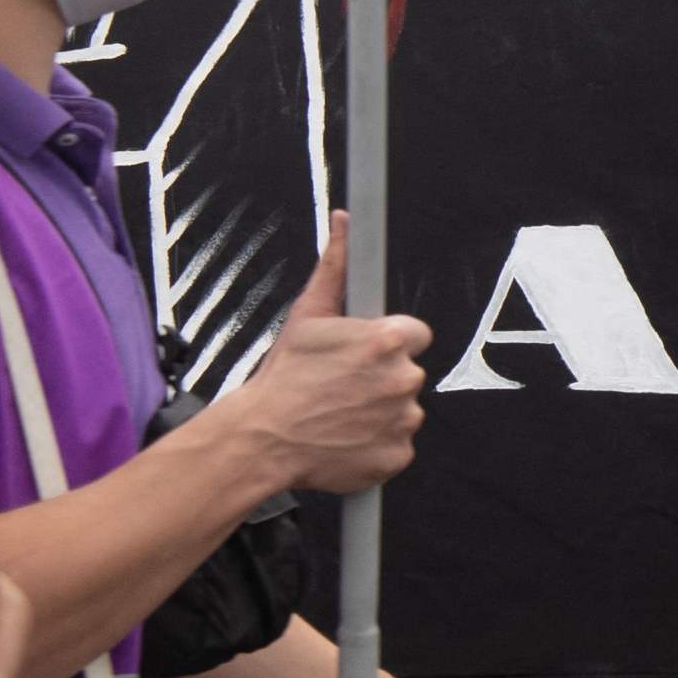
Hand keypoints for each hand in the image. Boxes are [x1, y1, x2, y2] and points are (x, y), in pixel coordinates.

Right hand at [219, 213, 427, 497]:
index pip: (414, 334)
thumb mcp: (307, 314)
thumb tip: (346, 222)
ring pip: (402, 410)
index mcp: (388, 340)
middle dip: (381, 377)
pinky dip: (377, 444)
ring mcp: (404, 420)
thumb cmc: (284, 378)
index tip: (363, 354)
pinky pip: (397, 445)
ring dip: (379, 411)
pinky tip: (346, 437)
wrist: (263, 438)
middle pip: (406, 372)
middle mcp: (405, 378)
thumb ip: (335, 266)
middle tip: (342, 386)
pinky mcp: (399, 455)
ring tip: (340, 413)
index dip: (388, 343)